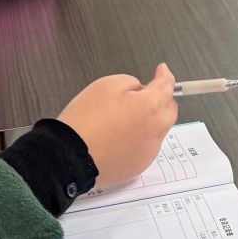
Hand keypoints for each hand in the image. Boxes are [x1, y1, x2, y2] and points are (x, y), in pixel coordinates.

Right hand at [58, 64, 178, 189]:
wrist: (68, 155)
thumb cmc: (84, 121)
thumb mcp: (106, 85)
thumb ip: (131, 82)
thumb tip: (140, 89)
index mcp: (149, 107)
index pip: (167, 86)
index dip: (164, 76)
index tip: (161, 72)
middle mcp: (155, 130)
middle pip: (169, 110)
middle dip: (160, 100)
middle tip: (140, 98)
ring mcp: (148, 151)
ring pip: (158, 130)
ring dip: (149, 122)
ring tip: (121, 122)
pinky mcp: (139, 166)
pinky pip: (146, 148)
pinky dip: (139, 140)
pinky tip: (118, 139)